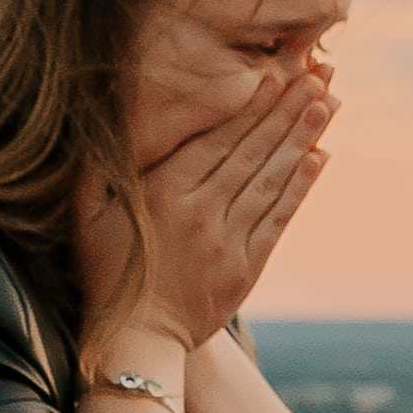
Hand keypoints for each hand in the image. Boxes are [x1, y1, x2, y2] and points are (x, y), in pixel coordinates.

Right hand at [78, 76, 331, 359]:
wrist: (134, 339)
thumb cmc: (104, 271)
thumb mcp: (85, 214)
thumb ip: (94, 165)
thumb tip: (101, 117)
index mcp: (164, 194)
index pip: (217, 139)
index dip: (251, 105)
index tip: (277, 73)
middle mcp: (201, 213)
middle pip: (252, 152)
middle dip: (287, 110)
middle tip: (318, 75)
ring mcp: (228, 241)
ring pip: (271, 180)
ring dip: (302, 139)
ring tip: (327, 104)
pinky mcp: (246, 268)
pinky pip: (278, 219)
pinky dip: (300, 188)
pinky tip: (319, 158)